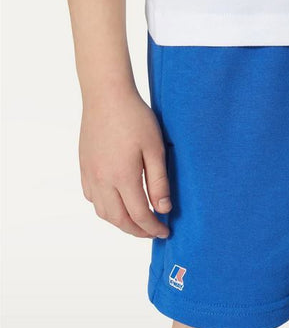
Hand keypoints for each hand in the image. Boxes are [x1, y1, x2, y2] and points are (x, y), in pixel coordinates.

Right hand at [79, 89, 170, 237]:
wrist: (107, 96)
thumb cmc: (135, 119)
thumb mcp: (155, 149)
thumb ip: (159, 182)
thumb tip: (163, 209)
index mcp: (122, 177)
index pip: (139, 215)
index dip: (153, 228)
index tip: (165, 231)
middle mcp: (102, 180)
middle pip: (118, 219)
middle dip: (137, 231)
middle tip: (153, 232)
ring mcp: (90, 174)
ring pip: (102, 212)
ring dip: (120, 222)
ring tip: (137, 221)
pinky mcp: (84, 166)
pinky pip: (92, 197)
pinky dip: (106, 208)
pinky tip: (118, 203)